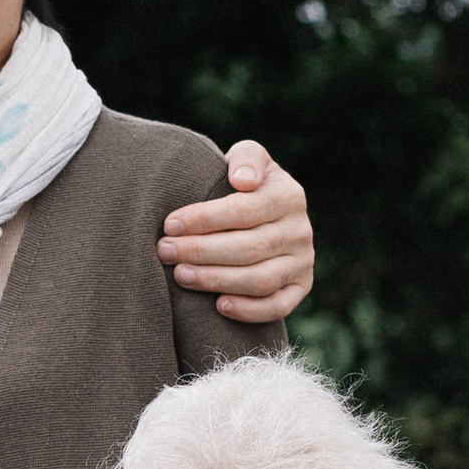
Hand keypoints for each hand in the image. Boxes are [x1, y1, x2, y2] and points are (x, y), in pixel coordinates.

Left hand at [157, 140, 313, 322]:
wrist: (264, 215)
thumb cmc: (242, 185)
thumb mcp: (247, 160)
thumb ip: (246, 158)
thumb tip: (243, 181)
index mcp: (289, 195)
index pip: (244, 210)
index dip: (205, 219)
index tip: (170, 225)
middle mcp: (300, 230)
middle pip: (249, 247)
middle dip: (201, 251)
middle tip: (165, 252)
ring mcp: (302, 262)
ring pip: (261, 279)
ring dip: (217, 280)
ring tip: (181, 275)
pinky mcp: (300, 288)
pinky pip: (278, 306)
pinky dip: (250, 310)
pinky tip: (219, 306)